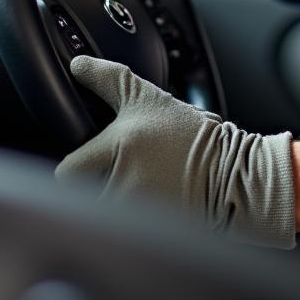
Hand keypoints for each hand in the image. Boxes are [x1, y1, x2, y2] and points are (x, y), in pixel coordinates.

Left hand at [56, 56, 295, 248]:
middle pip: (82, 195)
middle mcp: (124, 182)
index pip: (67, 170)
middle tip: (123, 172)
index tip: (87, 161)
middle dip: (94, 185)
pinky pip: (119, 232)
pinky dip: (128, 223)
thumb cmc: (192, 137)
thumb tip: (78, 64)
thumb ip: (109, 80)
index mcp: (122, 145)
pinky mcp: (146, 235)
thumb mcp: (149, 98)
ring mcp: (134, 215)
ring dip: (112, 203)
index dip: (76, 164)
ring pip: (98, 213)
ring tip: (140, 188)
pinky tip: (149, 204)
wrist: (232, 174)